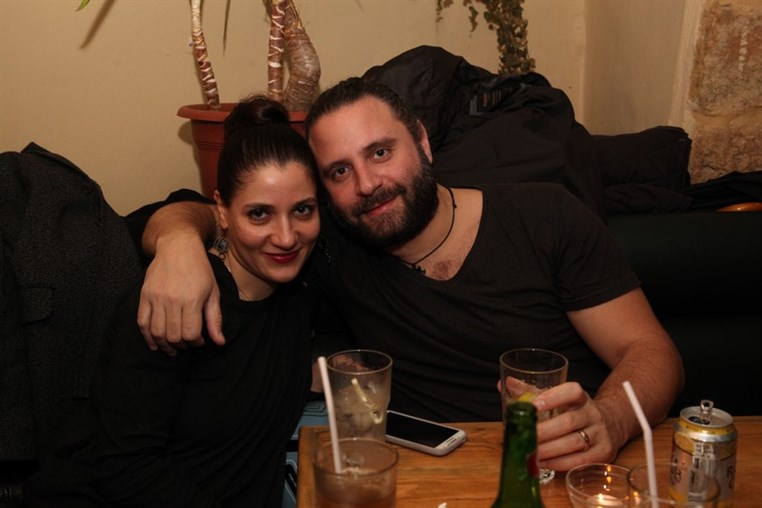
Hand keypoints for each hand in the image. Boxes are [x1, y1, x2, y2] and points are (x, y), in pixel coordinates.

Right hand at [137, 233, 223, 354]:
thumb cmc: (200, 269)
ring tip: (173, 348)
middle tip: (187, 344)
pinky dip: (147, 337)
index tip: (200, 341)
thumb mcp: (213, 292)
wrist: (177, 247)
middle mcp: (172, 300)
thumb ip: (215, 319)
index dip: (196, 343)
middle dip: (182, 346)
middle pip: (173, 336)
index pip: (190, 334)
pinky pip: (142, 323)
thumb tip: (220, 342)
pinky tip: (155, 344)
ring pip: (157, 332)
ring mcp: (156, 298)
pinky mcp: (144, 296)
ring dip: (165, 345)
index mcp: (192, 300)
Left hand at [531, 382, 617, 470]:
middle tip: (526, 436)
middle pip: (569, 421)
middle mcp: (593, 413)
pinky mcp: (604, 452)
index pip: (572, 391)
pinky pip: (580, 460)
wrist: (610, 424)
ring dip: (550, 449)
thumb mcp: (558, 398)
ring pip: (574, 442)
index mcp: (581, 397)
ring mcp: (600, 433)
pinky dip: (560, 463)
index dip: (553, 397)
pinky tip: (544, 463)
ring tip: (531, 451)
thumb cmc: (574, 411)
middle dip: (545, 431)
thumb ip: (532, 391)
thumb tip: (506, 383)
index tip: (534, 406)